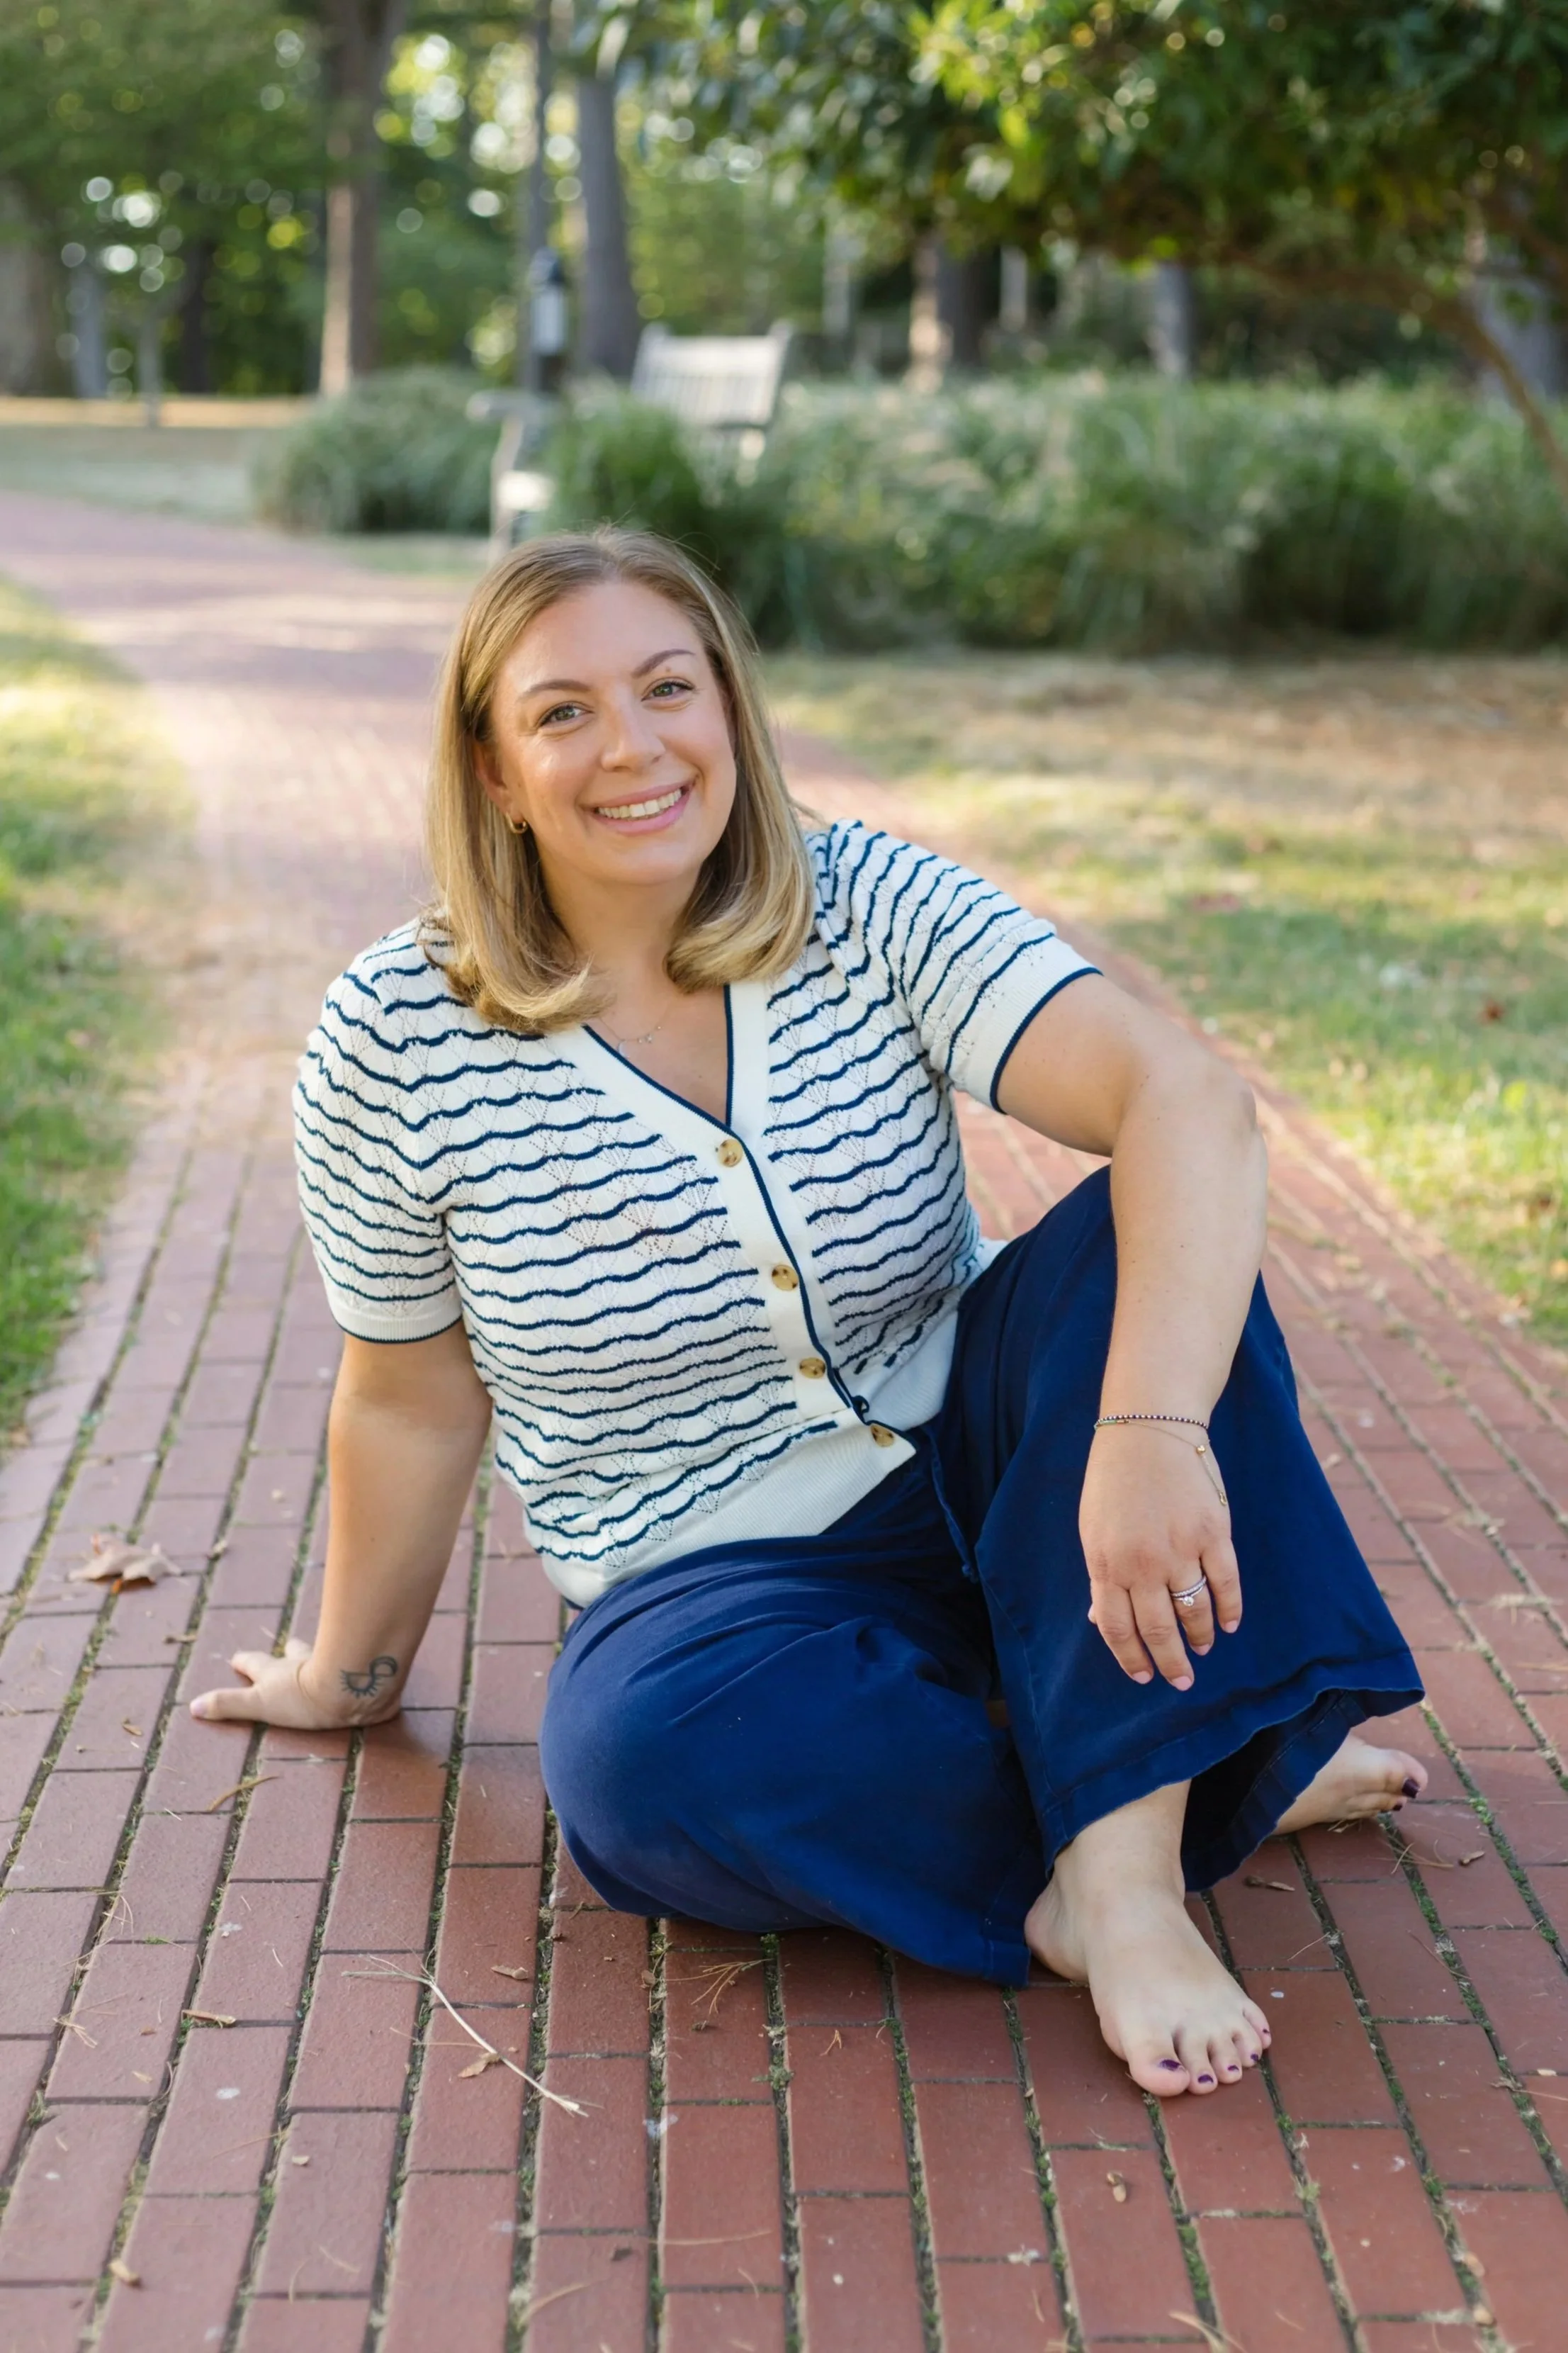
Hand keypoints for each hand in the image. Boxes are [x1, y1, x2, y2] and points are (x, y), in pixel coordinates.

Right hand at [189, 1636, 401, 1729]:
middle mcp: (307, 1663)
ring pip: (329, 1654)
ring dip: (326, 1655)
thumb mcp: (259, 1703)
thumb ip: (228, 1706)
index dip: (245, 1661)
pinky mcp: (366, 1674)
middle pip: (295, 1653)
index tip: (236, 1658)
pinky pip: (366, 1667)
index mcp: (279, 1672)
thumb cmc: (303, 1698)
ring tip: (329, 1658)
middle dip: (290, 1651)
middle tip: (289, 1646)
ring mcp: (336, 1664)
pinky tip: (377, 1670)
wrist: (353, 1688)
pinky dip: (366, 1667)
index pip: (255, 1663)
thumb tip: (193, 1707)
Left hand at [1079, 1425, 1241, 1688]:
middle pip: (1158, 1630)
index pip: (1117, 1629)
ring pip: (1194, 1611)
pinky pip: (1226, 1583)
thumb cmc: (1114, 1480)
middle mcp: (1142, 1564)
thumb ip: (1101, 1576)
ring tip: (1203, 1649)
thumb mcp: (1093, 1529)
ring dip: (1200, 1637)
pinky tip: (1228, 1624)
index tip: (1144, 1676)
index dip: (1131, 1659)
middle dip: (1171, 1663)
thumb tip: (1100, 1620)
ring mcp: (1180, 1549)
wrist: (1149, 1429)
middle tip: (1181, 1681)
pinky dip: (1229, 1609)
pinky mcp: (1212, 1533)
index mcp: (1106, 1564)